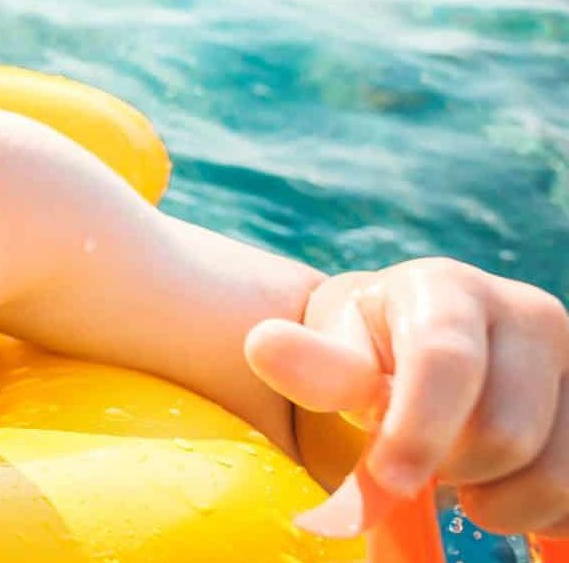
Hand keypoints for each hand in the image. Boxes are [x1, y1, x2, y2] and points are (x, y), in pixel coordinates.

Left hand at [246, 260, 568, 539]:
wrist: (409, 351)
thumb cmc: (365, 350)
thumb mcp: (332, 350)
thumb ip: (313, 364)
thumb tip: (264, 345)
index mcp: (450, 290)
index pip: (446, 358)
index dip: (419, 428)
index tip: (389, 480)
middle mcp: (528, 315)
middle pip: (503, 431)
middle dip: (448, 468)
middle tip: (414, 465)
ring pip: (553, 471)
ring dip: (495, 502)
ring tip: (457, 480)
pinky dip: (537, 512)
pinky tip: (500, 491)